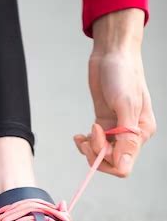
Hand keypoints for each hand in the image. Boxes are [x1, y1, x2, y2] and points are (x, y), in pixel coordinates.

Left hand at [74, 9, 155, 176]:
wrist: (112, 54)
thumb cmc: (122, 74)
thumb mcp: (126, 105)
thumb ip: (125, 136)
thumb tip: (124, 166)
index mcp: (141, 132)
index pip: (124, 164)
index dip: (106, 159)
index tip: (96, 138)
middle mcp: (130, 134)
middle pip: (111, 161)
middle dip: (95, 153)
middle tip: (87, 135)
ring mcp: (116, 129)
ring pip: (101, 154)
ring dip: (88, 149)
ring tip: (81, 136)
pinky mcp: (104, 123)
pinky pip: (94, 143)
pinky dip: (85, 143)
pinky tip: (79, 135)